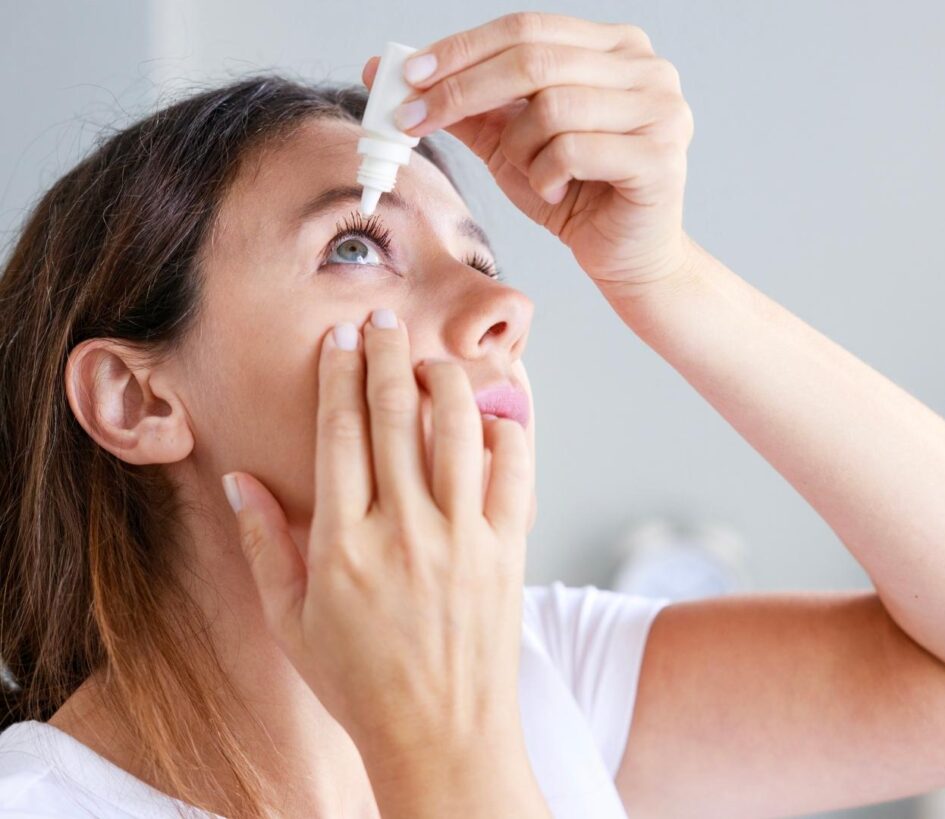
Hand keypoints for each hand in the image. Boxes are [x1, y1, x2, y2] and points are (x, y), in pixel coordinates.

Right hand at [221, 311, 532, 764]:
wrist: (443, 738)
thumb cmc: (361, 683)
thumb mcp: (292, 621)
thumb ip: (263, 546)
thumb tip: (239, 480)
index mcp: (343, 545)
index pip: (339, 434)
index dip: (339, 376)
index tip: (340, 339)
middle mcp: (403, 532)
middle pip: (395, 416)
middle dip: (386, 355)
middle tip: (383, 317)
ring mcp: (462, 539)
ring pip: (457, 430)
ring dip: (444, 381)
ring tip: (431, 360)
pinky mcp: (507, 551)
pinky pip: (513, 472)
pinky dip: (505, 433)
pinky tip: (491, 415)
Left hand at [362, 12, 695, 298]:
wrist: (626, 257)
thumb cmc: (575, 196)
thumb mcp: (511, 143)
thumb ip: (467, 106)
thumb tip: (392, 71)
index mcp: (613, 48)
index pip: (525, 28)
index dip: (462, 49)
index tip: (409, 76)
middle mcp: (646, 67)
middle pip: (533, 59)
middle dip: (461, 91)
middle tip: (414, 119)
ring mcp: (661, 109)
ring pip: (551, 107)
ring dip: (519, 148)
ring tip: (530, 173)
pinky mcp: (659, 156)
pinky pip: (572, 149)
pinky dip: (546, 175)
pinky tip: (556, 192)